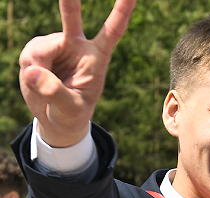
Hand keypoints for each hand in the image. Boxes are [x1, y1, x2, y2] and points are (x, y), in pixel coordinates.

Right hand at [19, 0, 135, 147]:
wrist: (55, 115)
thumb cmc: (71, 113)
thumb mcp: (69, 109)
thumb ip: (55, 92)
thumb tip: (33, 71)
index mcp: (98, 57)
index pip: (112, 31)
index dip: (122, 11)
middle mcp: (77, 45)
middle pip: (71, 17)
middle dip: (69, 1)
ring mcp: (56, 44)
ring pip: (40, 51)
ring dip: (39, 71)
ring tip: (49, 86)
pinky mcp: (38, 48)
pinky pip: (29, 57)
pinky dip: (30, 71)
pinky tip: (38, 78)